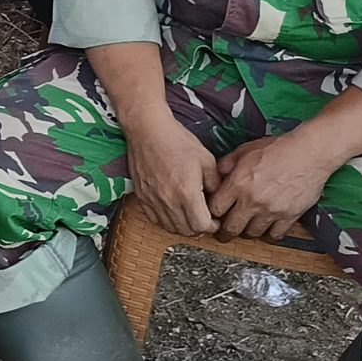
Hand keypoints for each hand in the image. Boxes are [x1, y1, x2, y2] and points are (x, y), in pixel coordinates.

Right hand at [120, 111, 219, 236]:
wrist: (147, 130)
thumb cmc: (176, 141)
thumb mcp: (207, 160)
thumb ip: (216, 184)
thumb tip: (219, 200)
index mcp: (187, 193)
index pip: (202, 226)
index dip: (212, 225)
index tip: (215, 219)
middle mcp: (168, 201)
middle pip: (186, 230)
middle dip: (199, 227)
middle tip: (204, 218)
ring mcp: (152, 200)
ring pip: (170, 227)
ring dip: (183, 226)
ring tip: (189, 214)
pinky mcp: (142, 196)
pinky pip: (155, 219)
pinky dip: (166, 220)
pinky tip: (173, 210)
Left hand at [208, 134, 337, 243]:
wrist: (309, 152)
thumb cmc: (278, 148)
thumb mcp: (244, 150)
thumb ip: (226, 164)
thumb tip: (215, 176)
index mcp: (238, 184)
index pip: (215, 209)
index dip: (212, 213)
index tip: (213, 214)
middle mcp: (253, 200)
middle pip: (231, 227)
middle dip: (225, 232)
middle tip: (223, 233)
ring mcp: (272, 210)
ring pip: (252, 233)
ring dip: (247, 232)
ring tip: (245, 229)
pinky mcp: (289, 216)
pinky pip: (275, 235)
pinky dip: (269, 235)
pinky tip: (266, 229)